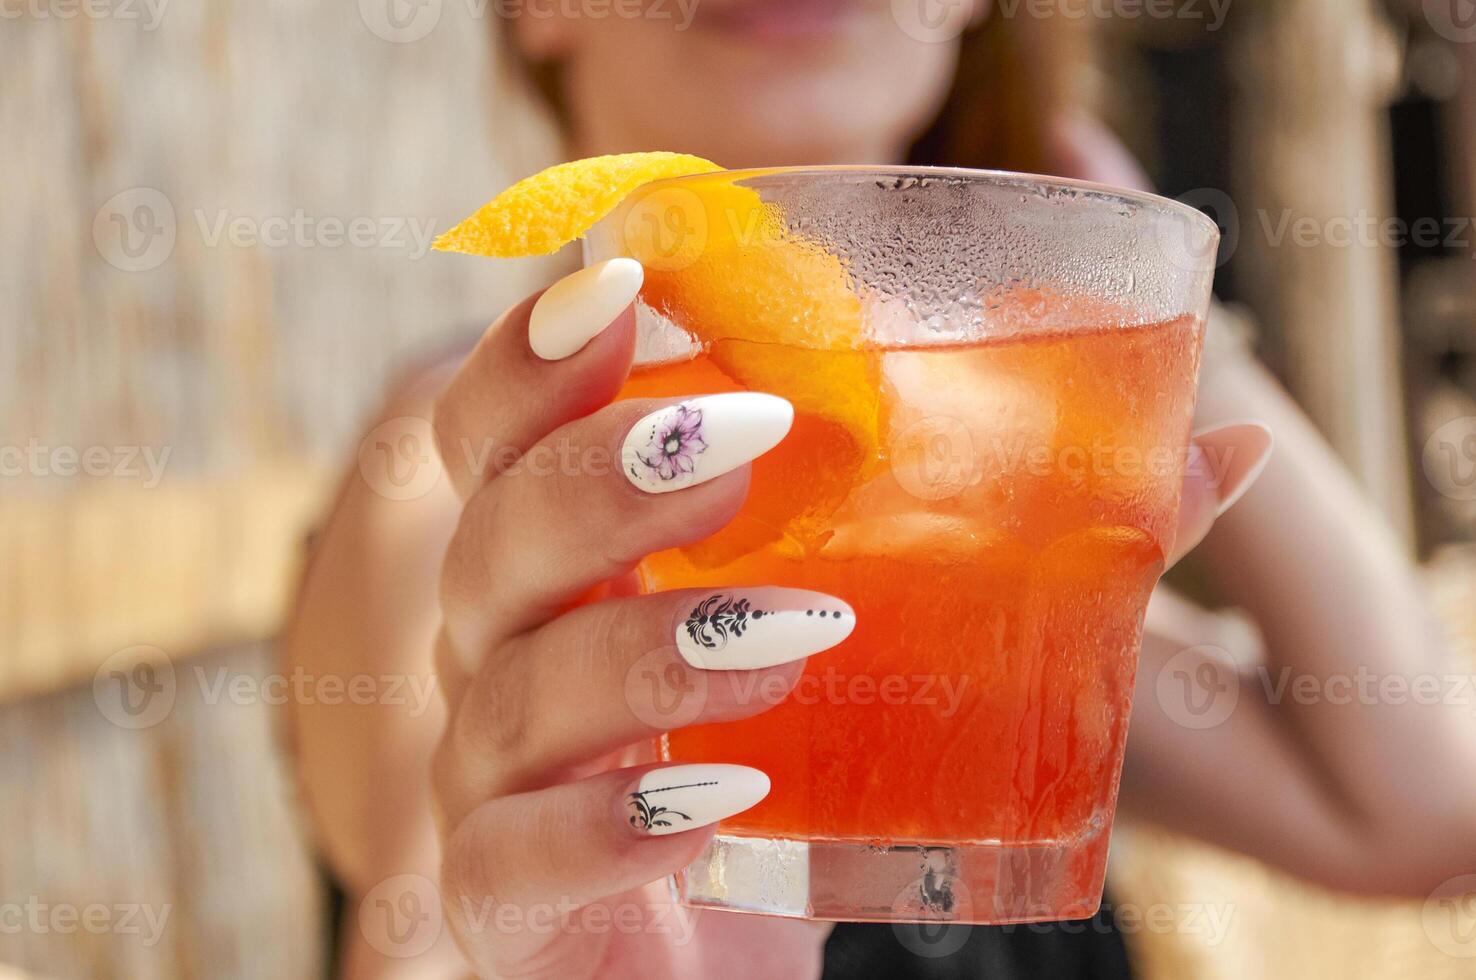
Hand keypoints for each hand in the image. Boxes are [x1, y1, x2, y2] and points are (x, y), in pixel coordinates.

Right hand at [426, 257, 1270, 979]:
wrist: (729, 959)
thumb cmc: (807, 766)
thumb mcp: (906, 639)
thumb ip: (1044, 545)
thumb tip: (1227, 447)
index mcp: (575, 557)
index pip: (496, 435)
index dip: (530, 356)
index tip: (623, 285)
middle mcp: (506, 651)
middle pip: (493, 539)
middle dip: (599, 477)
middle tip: (739, 444)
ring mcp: (493, 780)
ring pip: (509, 692)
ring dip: (640, 651)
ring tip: (793, 631)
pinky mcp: (511, 901)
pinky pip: (513, 858)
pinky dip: (606, 825)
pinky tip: (714, 799)